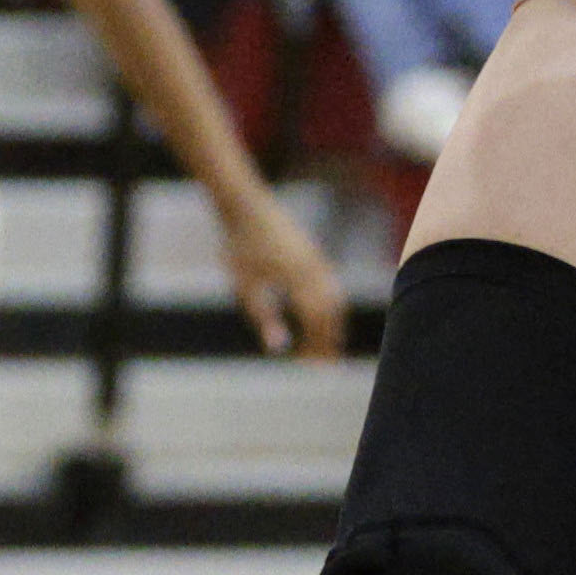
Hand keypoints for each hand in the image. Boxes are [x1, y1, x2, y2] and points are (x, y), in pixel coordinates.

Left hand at [224, 192, 349, 358]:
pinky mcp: (314, 254)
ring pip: (336, 300)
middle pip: (332, 314)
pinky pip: (331, 287)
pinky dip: (330, 308)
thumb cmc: (239, 246)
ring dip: (333, 326)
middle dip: (329, 342)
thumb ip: (264, 317)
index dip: (318, 347)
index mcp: (299, 280)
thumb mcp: (246, 286)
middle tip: (322, 368)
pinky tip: (320, 318)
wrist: (245, 204)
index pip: (317, 323)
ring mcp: (317, 261)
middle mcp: (315, 270)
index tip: (311, 369)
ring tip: (326, 348)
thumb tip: (279, 348)